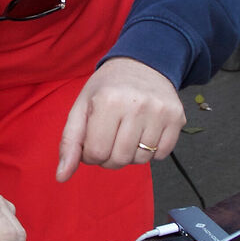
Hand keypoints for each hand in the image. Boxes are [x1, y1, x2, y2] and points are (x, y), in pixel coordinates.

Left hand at [57, 57, 185, 182]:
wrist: (143, 63)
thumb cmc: (107, 88)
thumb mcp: (81, 107)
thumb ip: (69, 143)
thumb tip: (62, 176)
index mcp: (108, 101)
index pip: (96, 153)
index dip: (90, 154)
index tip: (93, 140)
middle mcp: (137, 106)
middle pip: (119, 160)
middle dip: (109, 157)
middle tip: (109, 138)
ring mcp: (160, 112)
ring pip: (141, 160)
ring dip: (130, 154)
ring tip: (126, 134)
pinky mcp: (177, 118)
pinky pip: (161, 155)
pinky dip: (151, 151)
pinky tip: (144, 132)